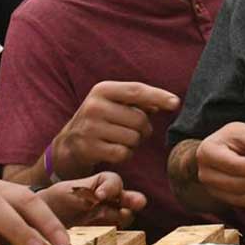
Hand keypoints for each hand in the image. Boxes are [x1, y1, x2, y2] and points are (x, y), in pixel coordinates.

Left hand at [38, 172, 146, 228]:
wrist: (39, 220)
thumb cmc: (52, 201)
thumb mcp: (65, 193)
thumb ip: (83, 194)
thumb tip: (98, 198)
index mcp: (98, 185)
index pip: (113, 181)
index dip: (110, 187)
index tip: (99, 196)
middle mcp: (106, 199)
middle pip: (126, 197)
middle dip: (133, 199)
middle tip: (139, 202)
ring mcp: (105, 216)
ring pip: (124, 214)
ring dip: (125, 215)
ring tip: (120, 219)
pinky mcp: (102, 232)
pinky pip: (115, 231)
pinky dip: (116, 232)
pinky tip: (111, 235)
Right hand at [53, 81, 179, 178]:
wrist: (68, 145)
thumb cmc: (100, 121)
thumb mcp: (114, 104)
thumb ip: (139, 101)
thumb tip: (167, 102)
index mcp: (102, 90)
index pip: (136, 90)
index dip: (159, 96)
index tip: (176, 103)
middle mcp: (94, 106)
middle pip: (139, 119)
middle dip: (144, 129)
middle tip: (135, 132)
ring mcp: (89, 128)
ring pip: (133, 138)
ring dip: (133, 143)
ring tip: (120, 140)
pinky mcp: (88, 148)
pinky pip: (123, 153)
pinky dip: (125, 155)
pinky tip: (114, 151)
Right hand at [195, 123, 244, 207]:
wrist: (219, 151)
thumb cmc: (232, 139)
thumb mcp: (243, 130)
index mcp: (208, 152)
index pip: (235, 165)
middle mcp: (206, 174)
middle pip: (239, 184)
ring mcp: (212, 189)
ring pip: (243, 196)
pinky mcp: (223, 199)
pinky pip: (244, 202)